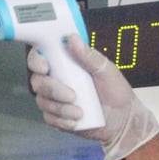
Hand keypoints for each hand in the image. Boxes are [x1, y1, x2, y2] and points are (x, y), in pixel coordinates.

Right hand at [27, 34, 158, 159]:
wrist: (122, 119)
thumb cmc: (115, 92)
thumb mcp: (106, 70)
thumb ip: (88, 56)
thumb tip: (72, 39)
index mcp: (65, 64)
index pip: (40, 57)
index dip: (36, 61)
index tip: (44, 67)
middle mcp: (56, 80)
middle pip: (38, 81)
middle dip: (53, 89)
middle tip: (72, 95)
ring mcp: (55, 99)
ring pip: (43, 102)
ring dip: (61, 108)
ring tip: (80, 112)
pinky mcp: (57, 117)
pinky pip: (49, 118)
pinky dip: (62, 120)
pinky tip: (75, 121)